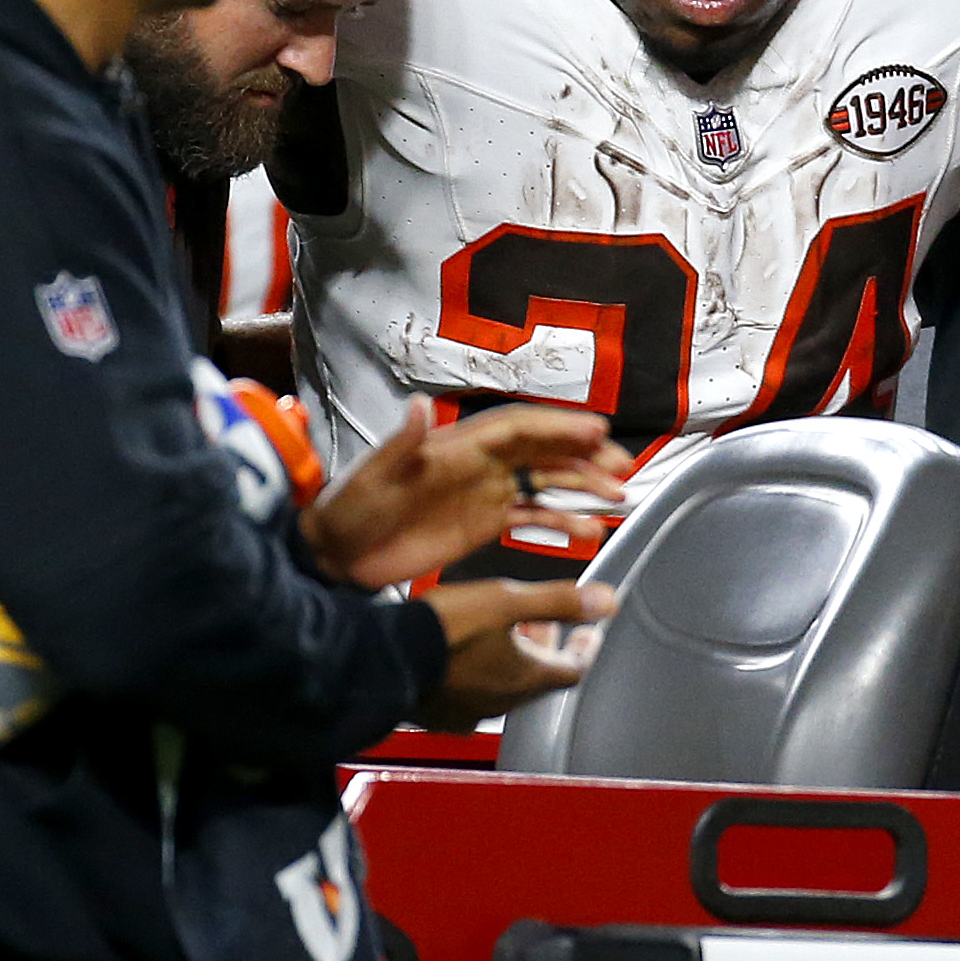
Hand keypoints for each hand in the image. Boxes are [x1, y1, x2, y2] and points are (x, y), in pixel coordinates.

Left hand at [300, 399, 629, 590]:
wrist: (336, 555)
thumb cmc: (350, 510)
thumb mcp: (372, 476)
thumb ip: (400, 444)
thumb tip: (419, 405)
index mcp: (457, 446)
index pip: (518, 428)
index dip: (558, 427)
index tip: (597, 432)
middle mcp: (478, 464)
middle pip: (543, 452)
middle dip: (585, 456)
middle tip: (622, 470)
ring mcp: (484, 493)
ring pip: (545, 482)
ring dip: (582, 486)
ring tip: (618, 499)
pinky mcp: (483, 524)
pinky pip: (532, 518)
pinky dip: (562, 522)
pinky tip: (589, 533)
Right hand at [419, 579, 617, 727]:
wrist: (385, 657)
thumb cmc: (444, 630)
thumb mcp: (507, 601)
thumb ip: (559, 601)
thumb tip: (607, 601)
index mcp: (526, 678)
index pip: (573, 669)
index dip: (585, 648)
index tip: (588, 633)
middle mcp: (502, 702)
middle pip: (539, 678)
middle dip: (545, 648)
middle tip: (543, 625)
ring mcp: (470, 711)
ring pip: (504, 687)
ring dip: (511, 660)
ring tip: (502, 634)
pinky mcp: (440, 713)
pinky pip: (470, 696)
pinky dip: (479, 675)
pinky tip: (463, 658)